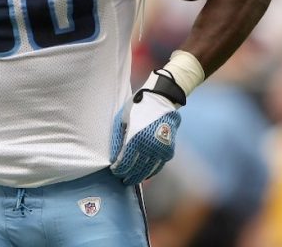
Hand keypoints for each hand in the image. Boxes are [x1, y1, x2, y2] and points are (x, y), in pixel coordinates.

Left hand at [110, 70, 184, 185]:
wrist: (161, 100)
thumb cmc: (137, 108)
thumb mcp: (122, 120)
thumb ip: (118, 140)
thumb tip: (113, 157)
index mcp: (135, 138)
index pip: (125, 161)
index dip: (119, 169)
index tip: (114, 171)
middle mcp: (149, 147)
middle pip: (136, 168)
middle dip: (127, 175)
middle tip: (121, 179)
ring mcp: (160, 150)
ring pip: (148, 170)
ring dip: (139, 177)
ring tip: (131, 180)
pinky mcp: (168, 150)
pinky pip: (158, 166)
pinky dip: (151, 172)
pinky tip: (144, 175)